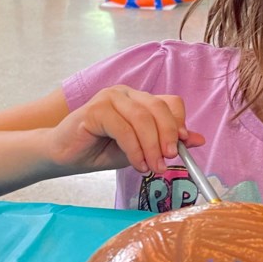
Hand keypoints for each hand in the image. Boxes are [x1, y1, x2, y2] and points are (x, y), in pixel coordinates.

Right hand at [48, 86, 204, 173]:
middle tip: (170, 161)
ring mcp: (109, 98)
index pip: (170, 103)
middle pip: (159, 108)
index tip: (183, 148)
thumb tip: (198, 140)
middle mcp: (126, 93)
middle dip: (168, 137)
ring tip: (153, 168)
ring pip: (142, 118)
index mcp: (138, 99)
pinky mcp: (95, 109)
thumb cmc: (99, 150)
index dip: (179, 124)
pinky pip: (123, 129)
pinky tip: (136, 165)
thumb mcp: (140, 149)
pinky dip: (134, 149)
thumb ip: (164, 143)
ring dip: (152, 147)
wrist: (63, 156)